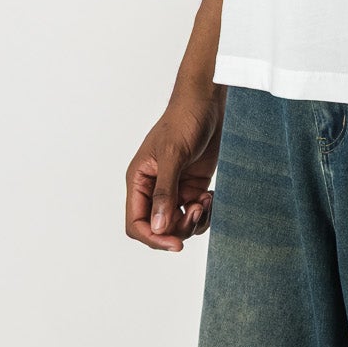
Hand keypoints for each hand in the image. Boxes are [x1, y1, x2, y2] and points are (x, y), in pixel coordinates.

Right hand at [126, 87, 224, 251]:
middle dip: (179, 228)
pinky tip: (211, 196)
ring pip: (180, 223)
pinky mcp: (193, 185)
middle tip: (197, 210)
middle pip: (160, 228)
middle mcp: (154, 188)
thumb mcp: (172, 154)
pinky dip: (205, 212)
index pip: (136, 223)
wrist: (208, 102)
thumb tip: (159, 227)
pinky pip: (196, 212)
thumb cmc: (183, 119)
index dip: (153, 238)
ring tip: (206, 201)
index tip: (175, 244)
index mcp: (139, 180)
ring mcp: (175, 187)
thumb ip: (165, 192)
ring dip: (194, 220)